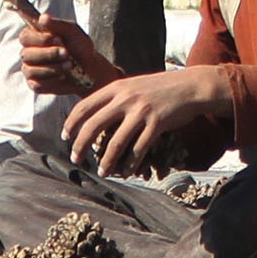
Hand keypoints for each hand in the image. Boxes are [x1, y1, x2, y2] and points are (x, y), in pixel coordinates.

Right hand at [18, 14, 108, 96]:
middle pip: (26, 55)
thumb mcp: (72, 31)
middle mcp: (28, 54)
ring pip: (31, 70)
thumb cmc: (79, 47)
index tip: (58, 39)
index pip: (24, 37)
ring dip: (53, 68)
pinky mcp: (36, 85)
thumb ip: (58, 24)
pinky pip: (38, 85)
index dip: (40, 39)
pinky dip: (52, 81)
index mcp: (34, 37)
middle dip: (49, 54)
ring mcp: (30, 70)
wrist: (90, 69)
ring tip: (69, 65)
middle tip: (67, 53)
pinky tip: (62, 76)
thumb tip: (43, 18)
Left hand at [61, 65, 230, 173]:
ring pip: (115, 142)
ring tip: (102, 172)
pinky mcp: (156, 123)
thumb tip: (95, 115)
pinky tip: (126, 172)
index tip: (65, 136)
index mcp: (116, 88)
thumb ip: (115, 97)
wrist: (191, 86)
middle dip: (80, 145)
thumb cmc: (161, 88)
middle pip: (93, 126)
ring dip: (106, 161)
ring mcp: (141, 111)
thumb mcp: (133, 85)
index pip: (84, 106)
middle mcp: (125, 98)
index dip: (71, 123)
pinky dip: (131, 164)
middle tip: (75, 159)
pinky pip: (139, 149)